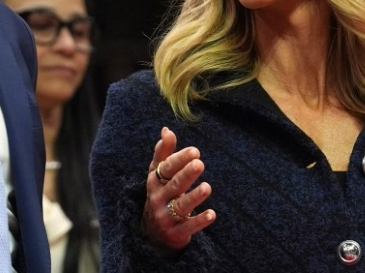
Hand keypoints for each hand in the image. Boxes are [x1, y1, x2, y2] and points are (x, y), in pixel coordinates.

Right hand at [142, 126, 216, 254]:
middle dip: (186, 174)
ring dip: (194, 197)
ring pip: (180, 205)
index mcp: (155, 182)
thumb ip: (164, 153)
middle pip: (174, 185)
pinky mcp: (175, 233)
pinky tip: (211, 214)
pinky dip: (199, 221)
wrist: (153, 234)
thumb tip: (167, 130)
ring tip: (207, 187)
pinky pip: (188, 227)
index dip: (179, 159)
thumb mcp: (158, 175)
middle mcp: (158, 198)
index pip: (166, 168)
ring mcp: (165, 217)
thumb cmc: (160, 195)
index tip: (194, 151)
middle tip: (200, 163)